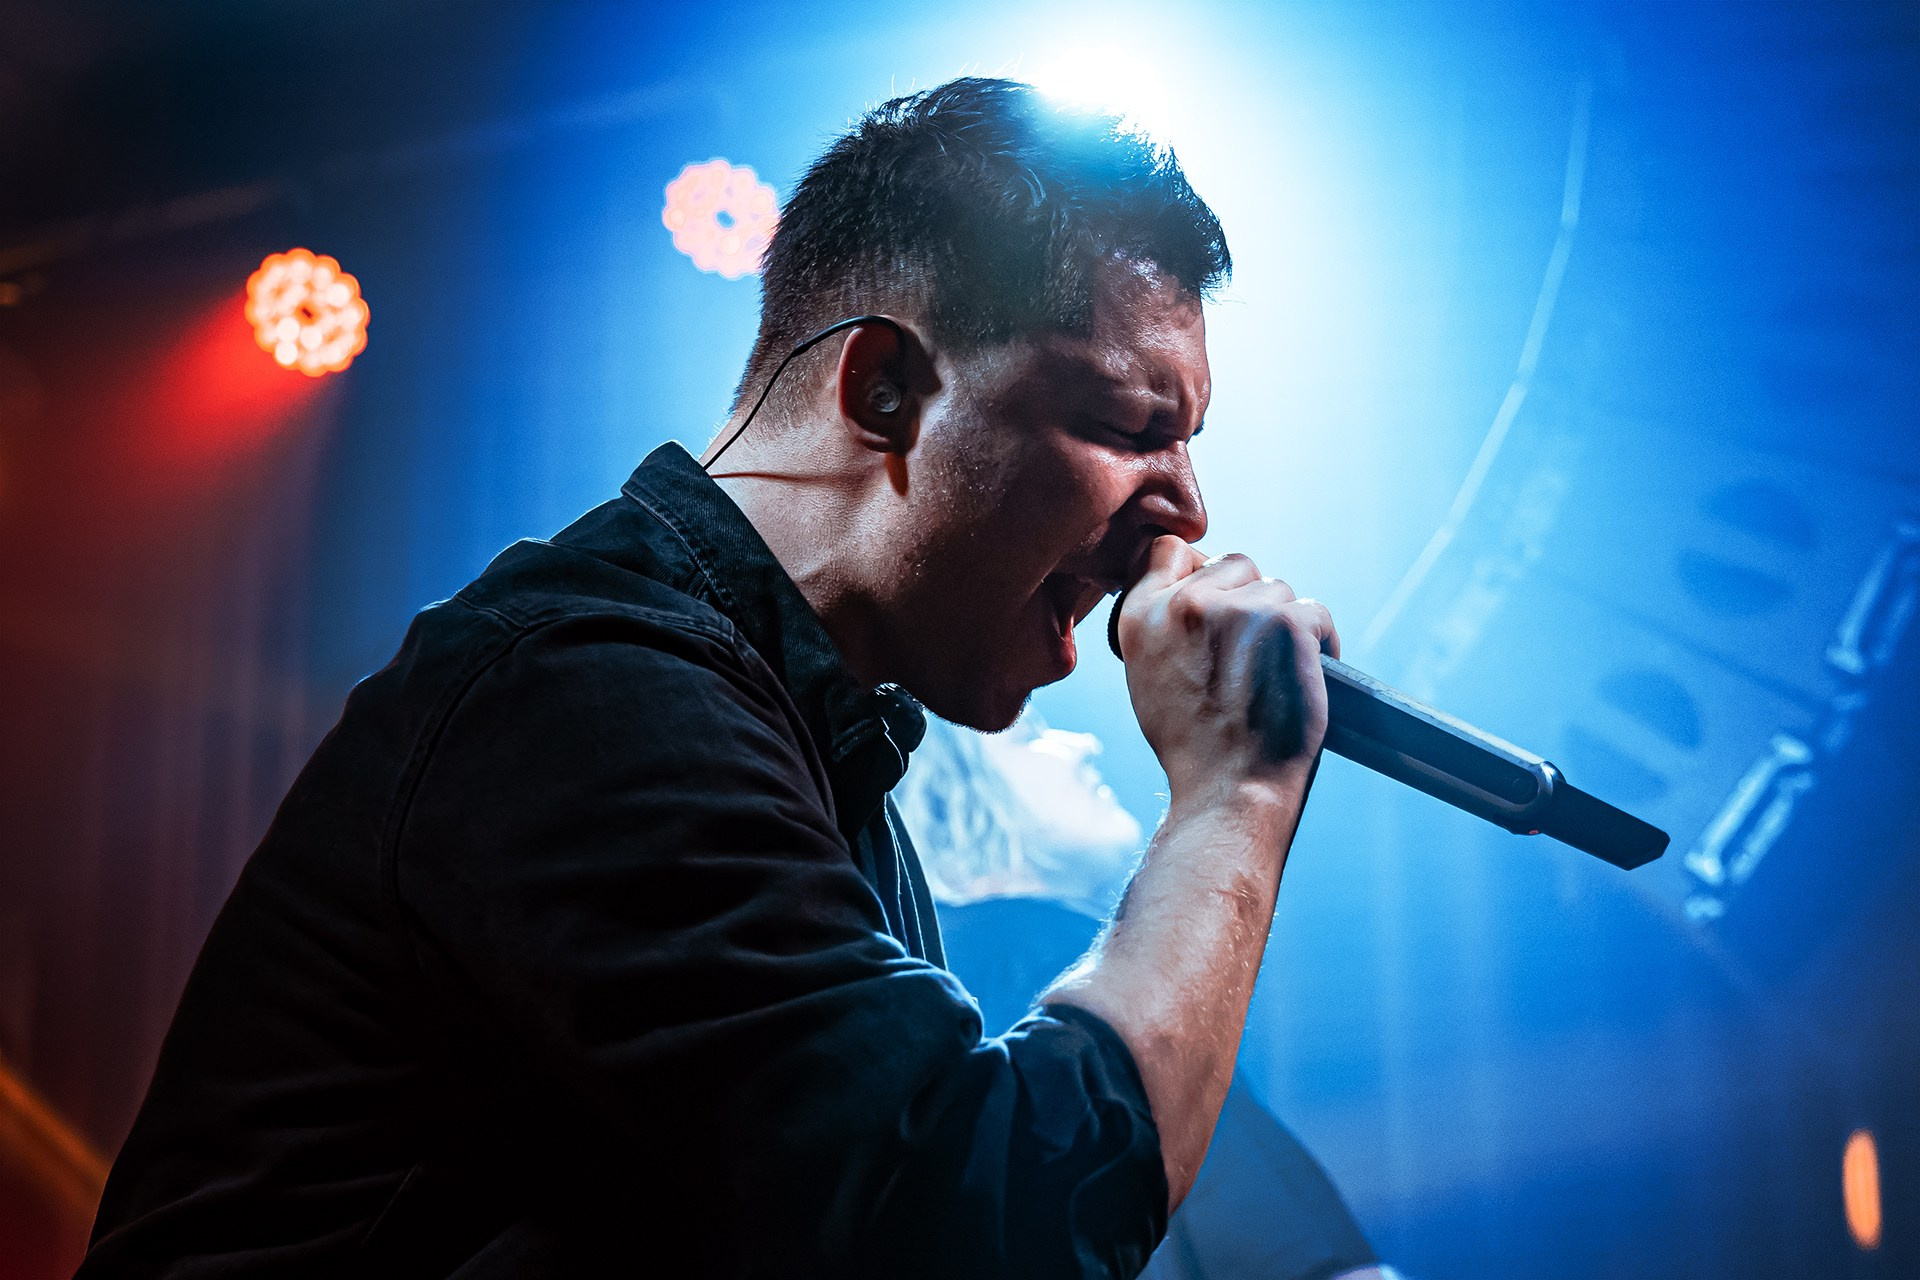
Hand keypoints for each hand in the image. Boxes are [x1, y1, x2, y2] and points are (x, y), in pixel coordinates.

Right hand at [1114, 536, 1338, 808]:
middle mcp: (1185, 603)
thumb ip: (1163, 626)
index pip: (1169, 550)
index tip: (1218, 600)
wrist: (1230, 792)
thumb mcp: (1148, 677)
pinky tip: (1309, 674)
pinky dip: (1320, 642)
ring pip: (1278, 589)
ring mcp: (1238, 610)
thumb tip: (1196, 590)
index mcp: (1141, 615)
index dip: (1200, 571)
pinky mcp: (1287, 623)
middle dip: (1250, 599)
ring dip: (1285, 624)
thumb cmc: (1194, 747)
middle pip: (1235, 564)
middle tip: (1253, 652)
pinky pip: (1315, 612)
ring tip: (1277, 673)